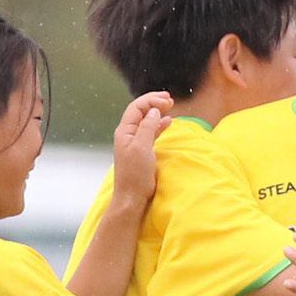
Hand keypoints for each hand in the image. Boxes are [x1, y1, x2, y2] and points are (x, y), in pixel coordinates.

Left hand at [109, 91, 173, 209]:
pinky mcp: (142, 150)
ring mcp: (134, 142)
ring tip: (170, 107)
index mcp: (125, 131)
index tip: (168, 101)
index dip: (152, 101)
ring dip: (157, 112)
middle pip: (140, 111)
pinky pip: (151, 132)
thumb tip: (154, 111)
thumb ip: (148, 127)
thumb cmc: (135, 174)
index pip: (137, 107)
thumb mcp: (142, 147)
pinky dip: (159, 125)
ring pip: (146, 120)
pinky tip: (168, 122)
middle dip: (154, 103)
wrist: (132, 197)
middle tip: (169, 99)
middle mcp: (128, 134)